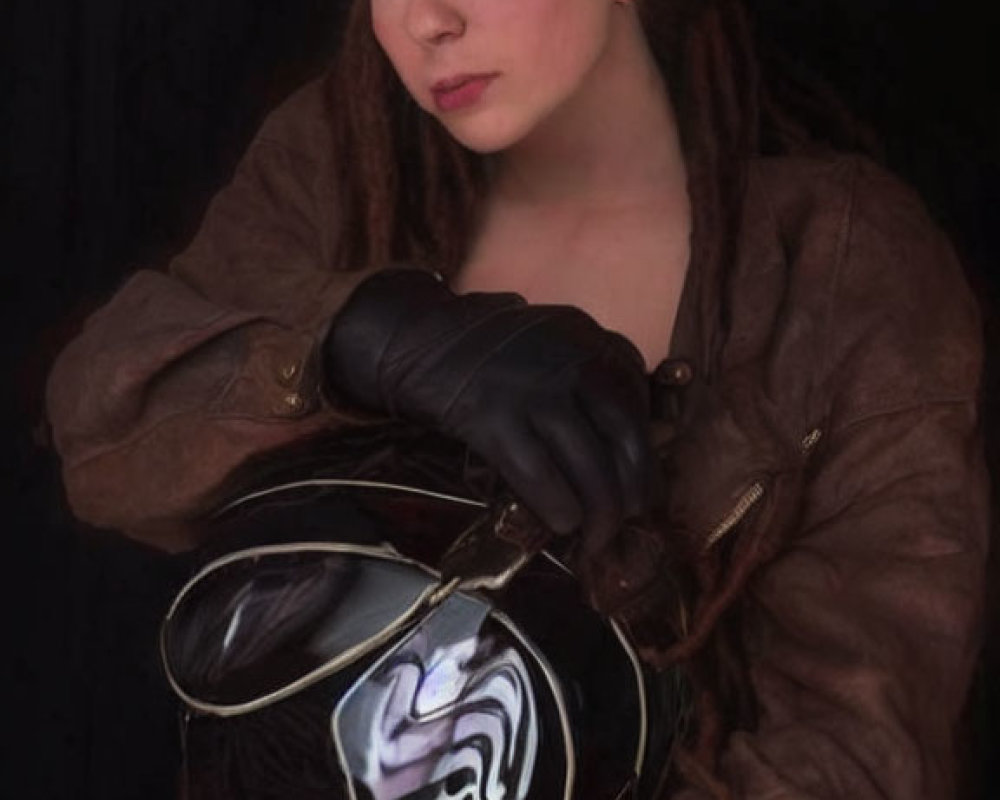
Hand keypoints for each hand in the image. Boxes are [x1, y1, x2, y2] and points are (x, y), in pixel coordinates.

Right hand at [322, 268, 655, 556]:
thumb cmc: (494, 354)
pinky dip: (558, 506)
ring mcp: (532, 390)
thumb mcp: (556, 341)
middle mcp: (570, 361)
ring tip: (594, 536)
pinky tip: (561, 522)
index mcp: (591, 341)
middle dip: (629, 492)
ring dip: (598, 512)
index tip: (640, 490)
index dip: (643, 458)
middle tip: (624, 522)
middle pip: (622, 439)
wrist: (421, 341)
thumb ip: (593, 378)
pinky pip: (539, 474)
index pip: (636, 408)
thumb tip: (631, 447)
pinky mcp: (492, 418)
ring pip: (588, 463)